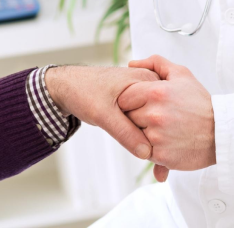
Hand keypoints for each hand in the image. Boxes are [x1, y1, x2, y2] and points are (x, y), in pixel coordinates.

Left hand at [45, 65, 159, 159]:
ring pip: (155, 121)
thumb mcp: (103, 114)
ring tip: (144, 150)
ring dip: (151, 137)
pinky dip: (144, 135)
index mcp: (146, 80)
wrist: (67, 85)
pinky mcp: (136, 104)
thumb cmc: (83, 91)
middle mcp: (148, 85)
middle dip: (157, 135)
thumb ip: (125, 132)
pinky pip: (146, 122)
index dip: (161, 128)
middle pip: (162, 116)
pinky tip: (141, 149)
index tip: (153, 144)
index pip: (166, 107)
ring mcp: (143, 94)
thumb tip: (146, 153)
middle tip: (149, 152)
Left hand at [117, 55, 215, 182]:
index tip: (141, 104)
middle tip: (153, 117)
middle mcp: (154, 114)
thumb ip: (155, 63)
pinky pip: (143, 151)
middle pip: (127, 116)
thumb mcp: (181, 74)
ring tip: (160, 129)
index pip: (124, 98)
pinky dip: (150, 148)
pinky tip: (165, 142)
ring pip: (133, 134)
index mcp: (155, 92)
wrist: (222, 132)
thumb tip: (131, 64)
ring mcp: (158, 136)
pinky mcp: (162, 155)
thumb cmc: (199, 102)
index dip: (131, 101)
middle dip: (136, 116)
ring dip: (142, 133)